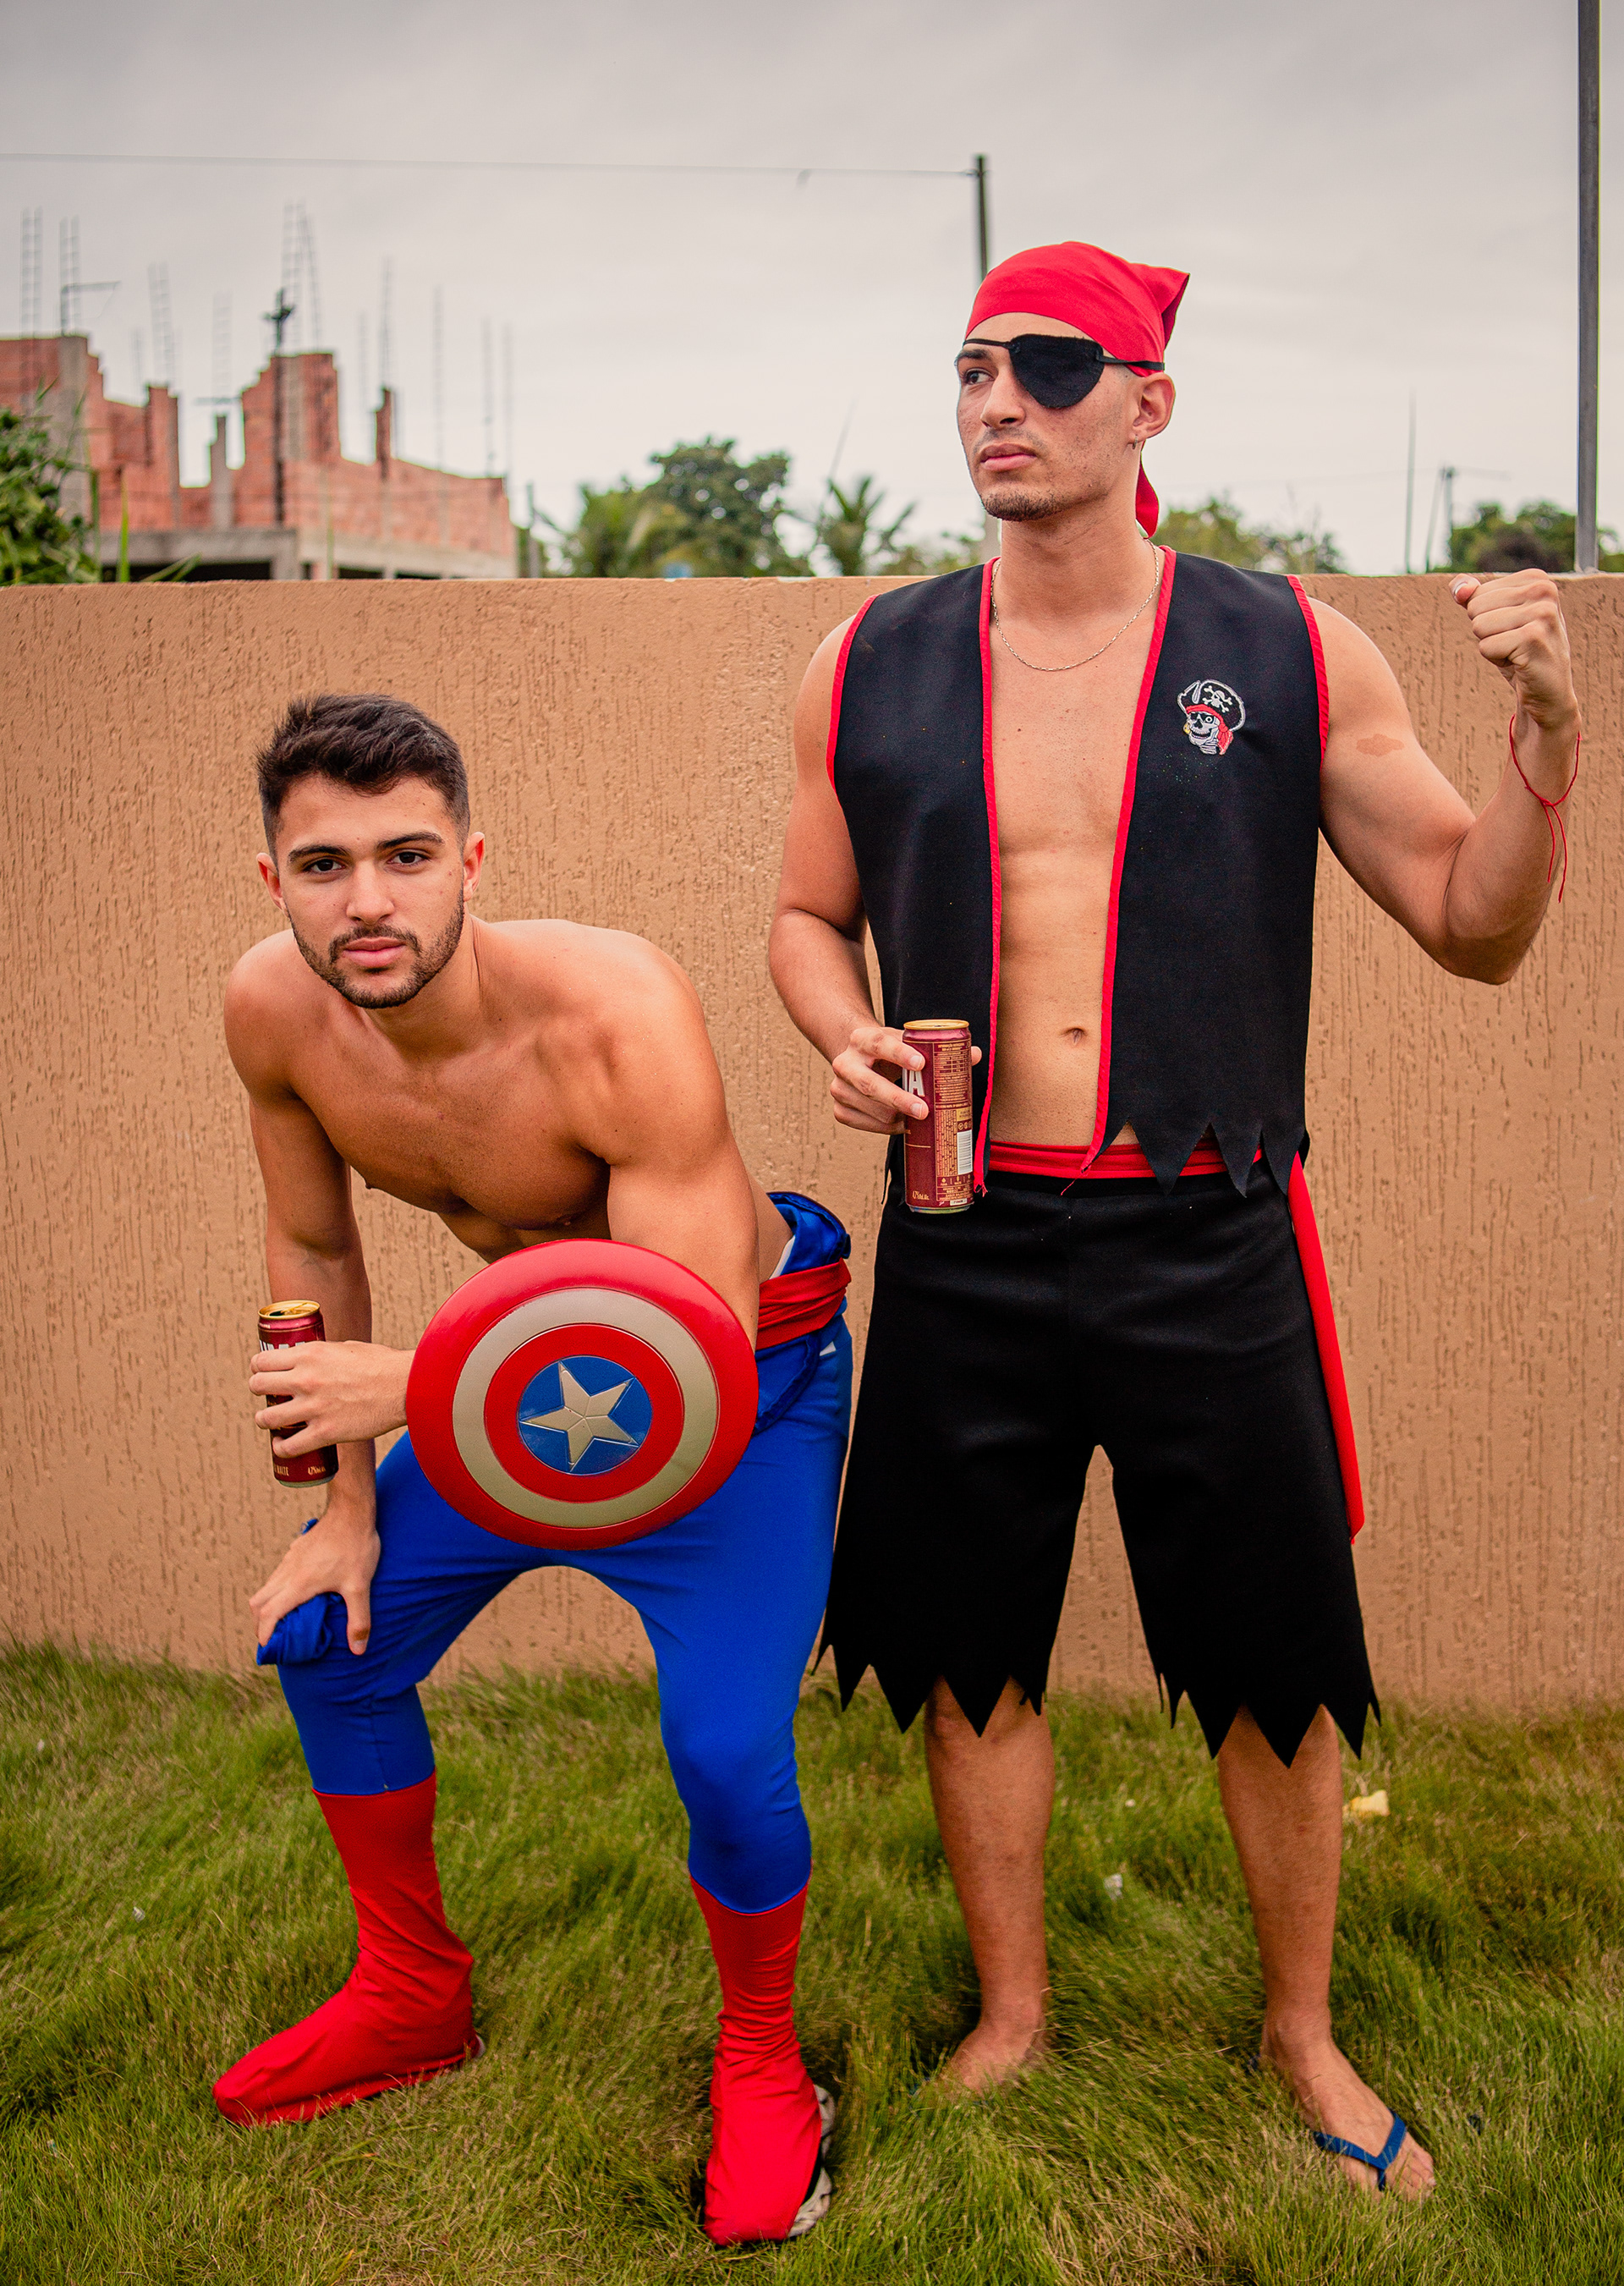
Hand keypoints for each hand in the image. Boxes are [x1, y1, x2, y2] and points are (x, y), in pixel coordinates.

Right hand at [249, 1493, 379, 1655]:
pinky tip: (297, 1594)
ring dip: (267, 1606)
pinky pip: (278, 1575)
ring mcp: (290, 1559)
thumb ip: (358, 1619)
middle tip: (271, 1638)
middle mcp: (288, 1572)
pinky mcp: (296, 1550)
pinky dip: (277, 1590)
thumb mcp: (360, 1586)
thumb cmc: (355, 1548)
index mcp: (298, 1584)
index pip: (268, 1614)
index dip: (264, 1634)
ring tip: (283, 1620)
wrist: (351, 1511)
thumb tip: (359, 1650)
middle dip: (259, 1623)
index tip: (266, 1648)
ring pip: (267, 1587)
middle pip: (258, 1602)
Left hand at [250, 1339, 412, 1455]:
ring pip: (266, 1418)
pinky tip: (281, 1444)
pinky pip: (288, 1446)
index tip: (262, 1373)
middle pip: (257, 1386)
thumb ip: (323, 1355)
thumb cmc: (382, 1365)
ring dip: (264, 1420)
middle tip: (267, 1395)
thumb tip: (311, 1360)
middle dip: (259, 1390)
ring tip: (270, 1421)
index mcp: (309, 1354)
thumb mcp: (346, 1347)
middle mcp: (305, 1379)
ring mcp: (313, 1407)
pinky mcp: (324, 1433)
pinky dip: (280, 1447)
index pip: (262, 1361)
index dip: (258, 1368)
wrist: (406, 1386)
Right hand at [829, 1021, 981, 1134]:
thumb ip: (938, 1048)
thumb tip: (973, 1054)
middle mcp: (845, 1062)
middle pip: (870, 1084)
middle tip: (924, 1110)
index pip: (880, 1043)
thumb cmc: (891, 1052)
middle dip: (899, 1099)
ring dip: (896, 1117)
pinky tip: (903, 1124)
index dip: (900, 1053)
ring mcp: (839, 1088)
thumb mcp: (907, 1043)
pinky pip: (865, 1124)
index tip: (922, 1064)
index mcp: (862, 1038)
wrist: (860, 1059)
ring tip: (920, 1118)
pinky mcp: (839, 1109)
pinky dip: (886, 1127)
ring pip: (870, 1109)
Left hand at [1451, 572, 1580, 744]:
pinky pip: (1485, 646)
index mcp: (1536, 578)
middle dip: (1487, 632)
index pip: (1477, 593)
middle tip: (1513, 643)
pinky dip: (1496, 659)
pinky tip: (1519, 662)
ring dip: (1492, 645)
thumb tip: (1459, 590)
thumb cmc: (1519, 651)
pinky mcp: (1534, 638)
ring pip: (1479, 626)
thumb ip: (1472, 595)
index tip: (1512, 629)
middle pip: (1475, 607)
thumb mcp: (1494, 617)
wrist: (1548, 691)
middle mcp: (1544, 590)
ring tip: (1516, 651)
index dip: (1486, 617)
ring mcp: (1542, 613)